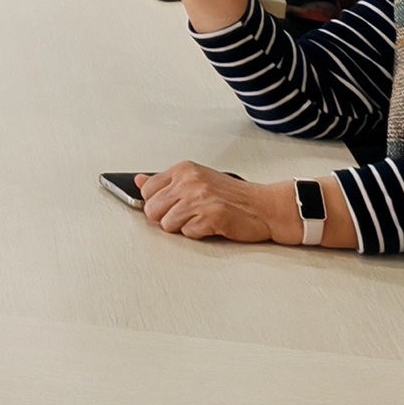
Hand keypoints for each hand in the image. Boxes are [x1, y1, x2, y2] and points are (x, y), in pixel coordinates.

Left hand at [134, 164, 281, 243]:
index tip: (170, 206)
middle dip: (166, 219)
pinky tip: (211, 225)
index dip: (156, 204)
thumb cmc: (232, 195)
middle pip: (152, 210)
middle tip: (187, 216)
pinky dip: (198, 234)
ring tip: (201, 219)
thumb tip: (138, 181)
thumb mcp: (196, 179)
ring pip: (167, 224)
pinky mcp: (211, 216)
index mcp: (184, 170)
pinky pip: (188, 234)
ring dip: (183, 227)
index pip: (147, 190)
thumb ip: (166, 182)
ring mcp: (200, 199)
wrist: (264, 206)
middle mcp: (189, 181)